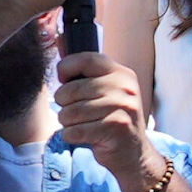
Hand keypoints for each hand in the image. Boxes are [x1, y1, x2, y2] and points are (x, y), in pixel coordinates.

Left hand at [55, 49, 156, 189]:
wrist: (133, 153)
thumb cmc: (112, 119)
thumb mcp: (105, 91)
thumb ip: (83, 69)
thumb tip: (58, 37)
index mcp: (122, 74)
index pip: (87, 59)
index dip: (67, 69)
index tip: (64, 81)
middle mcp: (125, 88)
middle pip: (72, 90)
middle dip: (63, 104)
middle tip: (73, 112)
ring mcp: (123, 108)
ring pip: (70, 112)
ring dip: (67, 123)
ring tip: (80, 125)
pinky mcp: (116, 129)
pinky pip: (75, 131)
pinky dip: (72, 136)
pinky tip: (83, 136)